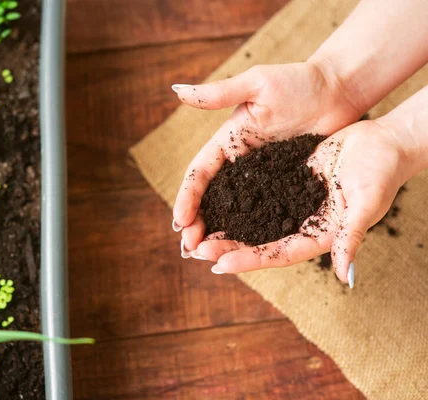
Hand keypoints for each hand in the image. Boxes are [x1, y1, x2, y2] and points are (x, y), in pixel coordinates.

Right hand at [173, 62, 363, 256]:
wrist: (339, 90)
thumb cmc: (299, 82)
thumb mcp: (256, 84)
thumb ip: (218, 94)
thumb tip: (176, 90)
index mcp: (227, 140)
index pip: (200, 172)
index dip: (187, 197)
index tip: (179, 221)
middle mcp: (239, 161)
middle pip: (211, 197)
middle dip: (197, 223)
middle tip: (188, 249)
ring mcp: (260, 175)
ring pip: (233, 209)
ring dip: (219, 232)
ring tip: (207, 257)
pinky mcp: (282, 183)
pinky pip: (262, 210)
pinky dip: (248, 229)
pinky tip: (241, 248)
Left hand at [196, 119, 412, 284]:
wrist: (383, 141)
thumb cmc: (381, 172)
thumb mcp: (365, 204)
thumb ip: (352, 236)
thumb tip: (345, 276)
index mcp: (319, 236)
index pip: (278, 254)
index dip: (249, 260)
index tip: (219, 265)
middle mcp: (301, 224)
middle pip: (259, 242)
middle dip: (228, 248)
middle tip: (195, 251)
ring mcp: (292, 204)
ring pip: (254, 221)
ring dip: (227, 227)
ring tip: (197, 232)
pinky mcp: (287, 182)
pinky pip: (258, 195)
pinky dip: (237, 200)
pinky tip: (215, 201)